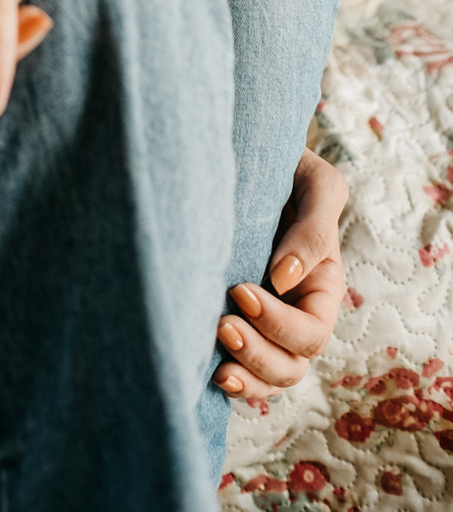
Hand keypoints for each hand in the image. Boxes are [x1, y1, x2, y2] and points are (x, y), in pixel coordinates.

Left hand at [214, 148, 347, 401]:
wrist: (251, 150)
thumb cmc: (291, 166)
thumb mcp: (318, 185)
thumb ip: (313, 230)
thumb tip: (285, 279)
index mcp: (321, 287)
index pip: (311, 332)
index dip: (279, 324)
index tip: (241, 291)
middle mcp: (295, 311)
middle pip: (289, 365)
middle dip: (258, 355)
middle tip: (222, 324)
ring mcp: (265, 320)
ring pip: (265, 375)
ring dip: (243, 375)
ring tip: (214, 362)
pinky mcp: (233, 316)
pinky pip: (237, 364)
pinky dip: (227, 375)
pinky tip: (203, 368)